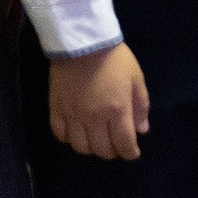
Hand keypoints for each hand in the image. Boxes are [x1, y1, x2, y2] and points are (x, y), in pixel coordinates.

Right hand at [48, 43, 149, 159]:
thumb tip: (142, 131)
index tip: (133, 153)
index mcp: (117, 110)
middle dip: (113, 152)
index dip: (130, 153)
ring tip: (99, 141)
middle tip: (117, 146)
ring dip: (92, 148)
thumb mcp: (136, 80)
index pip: (123, 143)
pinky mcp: (56, 110)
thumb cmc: (115, 60)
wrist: (83, 44)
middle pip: (101, 149)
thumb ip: (140, 107)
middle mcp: (93, 118)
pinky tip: (78, 133)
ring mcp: (72, 116)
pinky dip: (71, 140)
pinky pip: (61, 135)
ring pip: (80, 147)